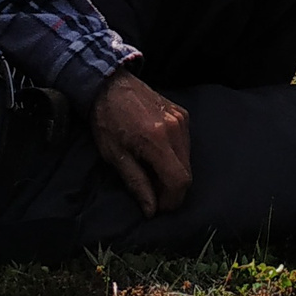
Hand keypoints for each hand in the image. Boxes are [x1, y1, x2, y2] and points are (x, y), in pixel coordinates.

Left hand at [90, 70, 191, 216]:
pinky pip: (186, 145)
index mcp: (157, 140)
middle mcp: (175, 128)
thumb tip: (151, 210)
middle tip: (151, 191)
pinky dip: (175, 157)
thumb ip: (136, 183)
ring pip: (188, 161)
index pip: (179, 181)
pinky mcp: (183, 114)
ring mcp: (182, 119)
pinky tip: (156, 155)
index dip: (171, 201)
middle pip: (187, 174)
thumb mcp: (114, 156)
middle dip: (171, 190)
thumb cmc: (107, 120)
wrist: (110, 84)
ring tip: (151, 171)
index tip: (156, 207)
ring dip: (173, 174)